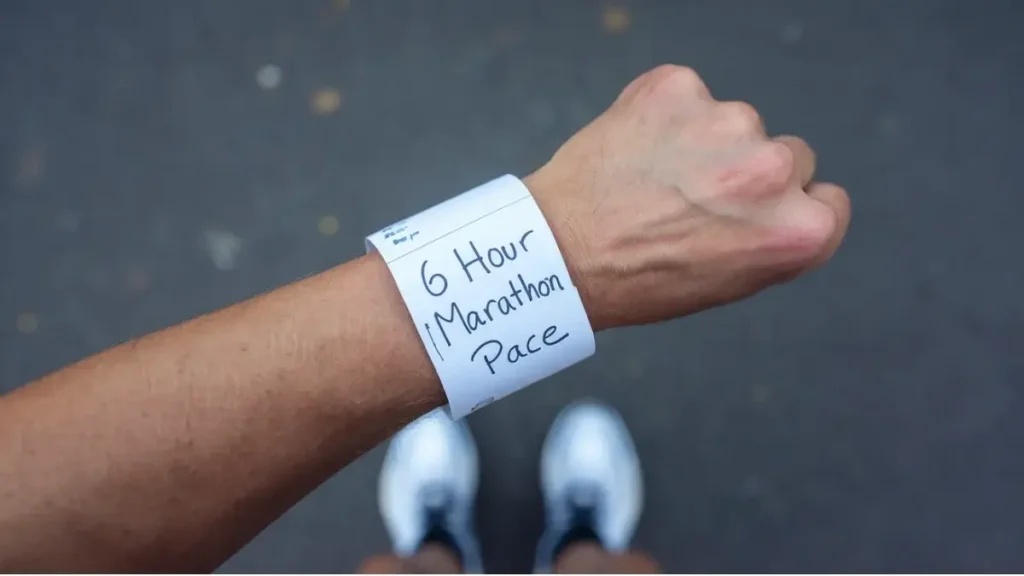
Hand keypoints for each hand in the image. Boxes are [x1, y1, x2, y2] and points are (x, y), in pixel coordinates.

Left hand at [526, 65, 850, 329]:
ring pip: (736, 124)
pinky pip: (687, 96)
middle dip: (748, 174)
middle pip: (789, 156)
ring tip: (654, 180)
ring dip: (705, 143)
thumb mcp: (731, 281)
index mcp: (799, 230)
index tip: (750, 218)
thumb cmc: (639, 279)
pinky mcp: (678, 88)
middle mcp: (774, 170)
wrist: (559, 252)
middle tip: (692, 202)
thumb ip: (773, 234)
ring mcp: (726, 122)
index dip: (786, 210)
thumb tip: (787, 197)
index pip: (827, 198)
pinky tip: (635, 151)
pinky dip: (664, 116)